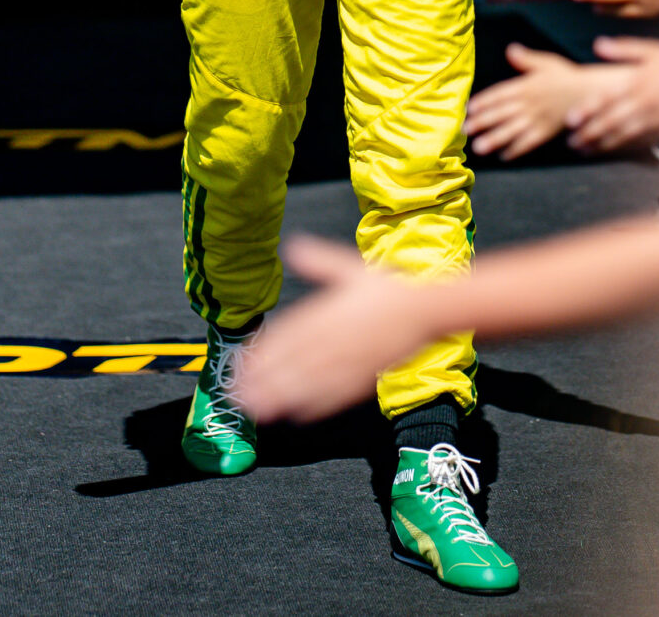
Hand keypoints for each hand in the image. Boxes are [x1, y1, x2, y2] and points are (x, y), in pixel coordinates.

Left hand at [236, 235, 431, 422]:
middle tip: (235, 397)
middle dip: (259, 383)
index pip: (283, 337)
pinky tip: (297, 414)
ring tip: (256, 411)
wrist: (423, 310)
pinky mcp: (360, 378)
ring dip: (278, 399)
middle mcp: (330, 340)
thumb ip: (319, 261)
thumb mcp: (350, 268)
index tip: (239, 367)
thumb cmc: (388, 289)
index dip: (259, 355)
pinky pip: (332, 396)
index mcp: (324, 313)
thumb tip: (292, 245)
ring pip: (305, 384)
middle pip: (287, 365)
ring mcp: (345, 362)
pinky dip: (312, 407)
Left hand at [465, 43, 596, 158]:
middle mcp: (530, 103)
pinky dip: (517, 149)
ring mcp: (538, 118)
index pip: (501, 94)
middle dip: (483, 122)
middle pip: (502, 113)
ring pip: (513, 129)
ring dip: (495, 139)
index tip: (469, 108)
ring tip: (479, 147)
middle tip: (465, 130)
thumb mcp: (547, 63)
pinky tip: (504, 156)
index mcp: (527, 85)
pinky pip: (530, 142)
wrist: (590, 93)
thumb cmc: (567, 77)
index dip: (484, 101)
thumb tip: (511, 49)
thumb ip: (527, 59)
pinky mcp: (547, 131)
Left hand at [565, 37, 658, 153]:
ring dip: (601, 145)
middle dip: (588, 134)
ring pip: (623, 137)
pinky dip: (622, 148)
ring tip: (585, 151)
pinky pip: (640, 143)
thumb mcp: (650, 50)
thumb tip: (598, 44)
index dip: (586, 111)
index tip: (570, 119)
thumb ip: (623, 49)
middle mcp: (644, 103)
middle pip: (611, 122)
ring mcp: (654, 120)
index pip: (605, 99)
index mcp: (638, 82)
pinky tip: (610, 151)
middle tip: (572, 142)